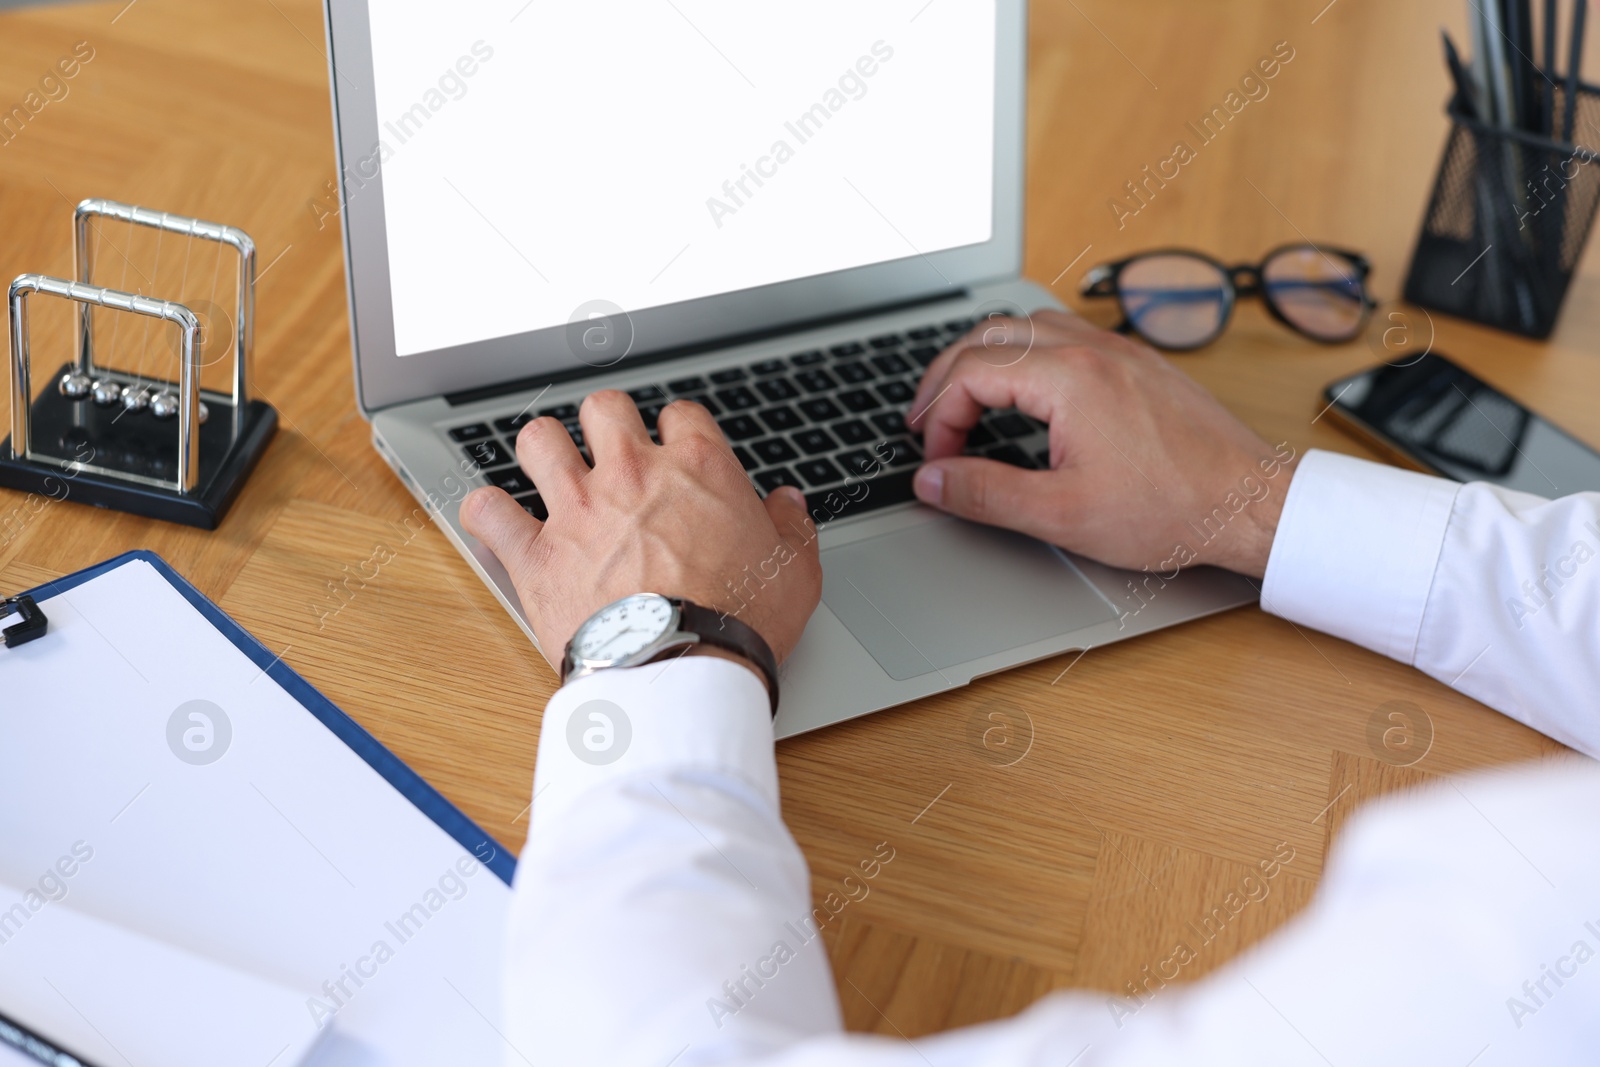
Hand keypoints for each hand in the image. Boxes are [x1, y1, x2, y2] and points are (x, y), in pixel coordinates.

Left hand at [459, 391, 821, 669]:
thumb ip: (791, 528)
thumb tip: (789, 504)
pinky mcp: (535, 554)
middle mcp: (632, 474)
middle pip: (605, 408)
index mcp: (698, 470)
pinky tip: (494, 517)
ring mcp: (577, 510)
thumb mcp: (794, 571)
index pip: (682, 415)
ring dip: (544, 450)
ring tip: (551, 467)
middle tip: (611, 450)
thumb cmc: (738, 622)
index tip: (678, 451)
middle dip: (607, 423)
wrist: (680, 669)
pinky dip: (486, 512)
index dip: (679, 430)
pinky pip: (489, 512)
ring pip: (540, 441)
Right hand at [908, 310, 1296, 578]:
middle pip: (990, 335)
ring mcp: (1118, 351)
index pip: (970, 373)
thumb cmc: (1171, 509)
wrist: (1250, 503)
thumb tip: (932, 481)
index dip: (938, 416)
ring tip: (966, 400)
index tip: (936, 460)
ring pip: (1028, 324)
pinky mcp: (1137, 363)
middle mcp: (1092, 350)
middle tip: (927, 421)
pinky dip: (1027, 354)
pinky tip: (1026, 391)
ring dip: (986, 356)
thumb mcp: (1062, 515)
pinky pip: (1065, 333)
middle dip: (946, 377)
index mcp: (1069, 379)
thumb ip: (985, 494)